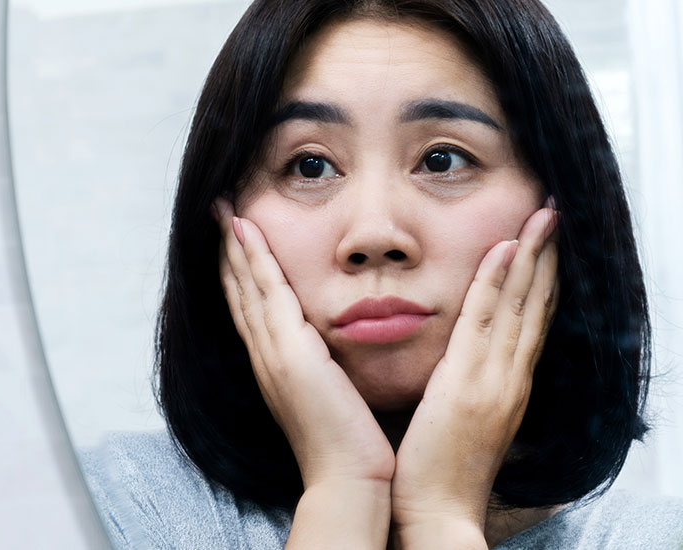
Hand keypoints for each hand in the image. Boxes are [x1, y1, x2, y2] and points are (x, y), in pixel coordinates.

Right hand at [215, 198, 394, 488]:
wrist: (349, 475)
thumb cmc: (349, 439)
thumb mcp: (333, 392)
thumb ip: (327, 366)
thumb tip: (333, 348)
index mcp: (276, 363)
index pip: (252, 307)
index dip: (240, 272)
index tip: (236, 240)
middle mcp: (265, 354)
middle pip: (240, 290)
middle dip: (229, 251)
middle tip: (220, 214)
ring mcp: (272, 351)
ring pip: (247, 285)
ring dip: (235, 245)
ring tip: (225, 211)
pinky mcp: (288, 350)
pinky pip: (266, 291)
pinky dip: (253, 258)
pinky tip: (246, 229)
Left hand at [390, 204, 558, 546]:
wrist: (434, 512)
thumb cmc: (441, 467)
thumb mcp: (463, 417)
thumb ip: (468, 383)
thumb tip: (460, 355)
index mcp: (508, 384)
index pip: (532, 321)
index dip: (543, 279)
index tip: (547, 243)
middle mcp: (511, 377)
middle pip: (536, 305)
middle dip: (547, 256)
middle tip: (554, 213)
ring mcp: (494, 379)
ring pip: (518, 305)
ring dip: (531, 256)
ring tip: (543, 215)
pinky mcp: (467, 384)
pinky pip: (483, 321)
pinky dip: (494, 282)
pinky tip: (502, 249)